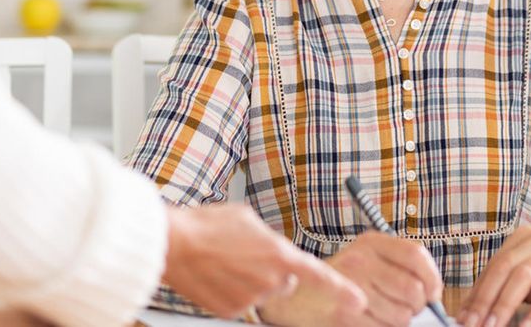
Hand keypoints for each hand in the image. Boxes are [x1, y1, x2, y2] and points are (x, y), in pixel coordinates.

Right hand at [163, 203, 365, 320]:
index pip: (318, 275)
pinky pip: (241, 304)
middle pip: (285, 282)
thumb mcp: (247, 219)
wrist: (173, 244)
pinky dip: (232, 293)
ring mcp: (251, 298)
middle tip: (246, 256)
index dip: (342, 290)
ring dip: (251, 281)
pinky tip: (217, 276)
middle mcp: (270, 279)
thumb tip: (272, 247)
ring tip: (225, 262)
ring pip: (262, 293)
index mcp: (278, 253)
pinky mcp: (231, 311)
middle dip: (273, 272)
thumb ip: (269, 238)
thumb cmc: (206, 225)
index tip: (358, 301)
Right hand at [260, 231, 440, 326]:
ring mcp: (351, 289)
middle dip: (416, 305)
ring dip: (399, 320)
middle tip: (406, 306)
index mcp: (369, 242)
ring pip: (402, 315)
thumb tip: (433, 292)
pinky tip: (371, 320)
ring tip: (382, 313)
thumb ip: (398, 265)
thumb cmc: (342, 279)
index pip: (415, 254)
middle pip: (413, 289)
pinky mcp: (345, 317)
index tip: (433, 292)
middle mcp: (360, 261)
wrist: (295, 295)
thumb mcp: (366, 257)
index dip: (432, 277)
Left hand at [459, 228, 530, 326]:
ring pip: (524, 276)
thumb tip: (473, 312)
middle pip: (504, 268)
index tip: (462, 318)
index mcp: (523, 238)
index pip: (493, 266)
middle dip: (485, 299)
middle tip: (473, 324)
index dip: (476, 293)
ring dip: (505, 305)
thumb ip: (505, 288)